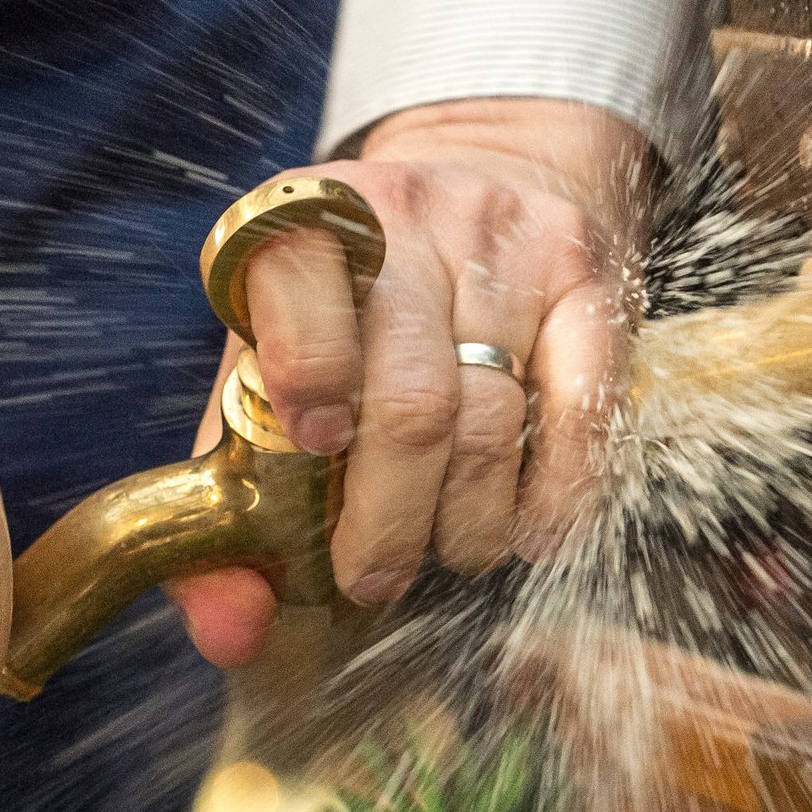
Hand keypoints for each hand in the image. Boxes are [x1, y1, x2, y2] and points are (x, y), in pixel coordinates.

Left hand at [168, 98, 649, 666]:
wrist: (475, 178)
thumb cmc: (344, 310)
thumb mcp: (266, 370)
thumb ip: (232, 504)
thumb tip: (227, 633)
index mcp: (299, 224)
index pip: (300, 286)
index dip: (308, 375)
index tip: (315, 447)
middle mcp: (403, 217)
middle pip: (407, 397)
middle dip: (387, 517)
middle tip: (371, 579)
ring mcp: (501, 240)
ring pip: (493, 415)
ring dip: (466, 520)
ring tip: (447, 554)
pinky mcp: (584, 271)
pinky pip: (584, 406)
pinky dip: (558, 493)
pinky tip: (531, 533)